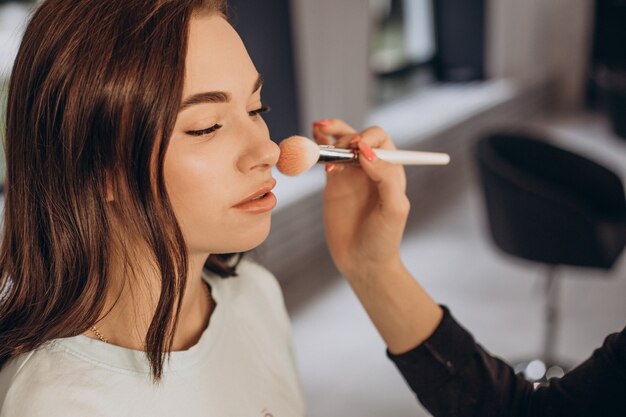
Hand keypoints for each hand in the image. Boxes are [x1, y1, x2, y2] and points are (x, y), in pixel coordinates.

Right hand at [312, 119, 409, 278]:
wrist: (362, 262)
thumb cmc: (383, 238)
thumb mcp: (393, 209)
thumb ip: (385, 178)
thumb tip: (366, 152)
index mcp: (390, 170)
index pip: (379, 139)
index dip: (367, 138)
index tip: (357, 150)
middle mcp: (371, 168)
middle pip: (358, 136)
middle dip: (345, 134)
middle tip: (338, 147)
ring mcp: (351, 175)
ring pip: (340, 143)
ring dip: (330, 133)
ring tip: (319, 129)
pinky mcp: (333, 183)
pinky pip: (326, 158)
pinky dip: (318, 148)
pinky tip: (312, 142)